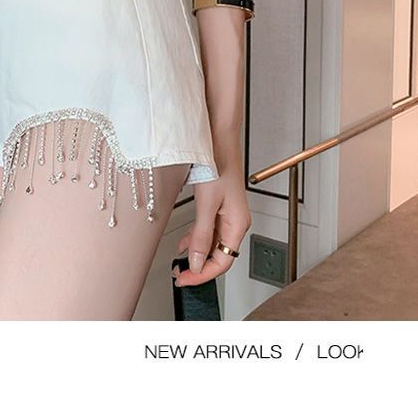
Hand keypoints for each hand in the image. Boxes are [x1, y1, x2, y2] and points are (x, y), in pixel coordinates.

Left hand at [173, 163, 250, 287]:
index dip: (203, 274)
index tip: (185, 279)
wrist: (218, 139)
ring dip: (197, 253)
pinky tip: (184, 243)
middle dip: (199, 267)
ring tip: (179, 262)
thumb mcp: (206, 204)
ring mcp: (228, 214)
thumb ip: (202, 235)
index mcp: (238, 224)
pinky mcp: (220, 205)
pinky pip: (210, 229)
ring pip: (214, 243)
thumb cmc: (217, 165)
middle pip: (220, 255)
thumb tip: (198, 262)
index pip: (223, 261)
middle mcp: (236, 221)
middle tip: (180, 274)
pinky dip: (197, 238)